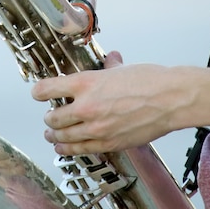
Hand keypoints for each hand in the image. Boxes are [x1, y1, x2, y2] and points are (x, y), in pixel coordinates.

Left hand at [31, 51, 183, 154]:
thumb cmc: (151, 81)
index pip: (47, 89)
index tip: (37, 94)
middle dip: (48, 118)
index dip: (38, 92)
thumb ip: (109, 66)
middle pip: (52, 117)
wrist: (172, 100)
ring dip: (54, 136)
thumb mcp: (122, 69)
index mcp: (85, 83)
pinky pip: (80, 149)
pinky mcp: (108, 143)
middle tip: (50, 117)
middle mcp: (85, 106)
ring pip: (62, 137)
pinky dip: (68, 149)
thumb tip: (110, 58)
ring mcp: (96, 127)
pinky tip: (64, 148)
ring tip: (51, 135)